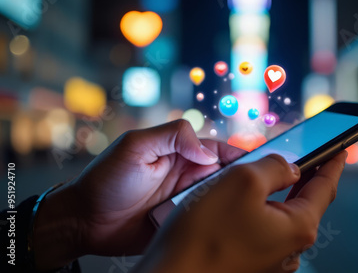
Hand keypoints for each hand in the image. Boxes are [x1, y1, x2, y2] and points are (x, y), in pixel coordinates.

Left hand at [33, 120, 245, 270]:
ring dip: (235, 203)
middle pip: (227, 177)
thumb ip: (172, 135)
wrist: (85, 221)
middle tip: (265, 189)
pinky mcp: (182, 223)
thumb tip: (208, 149)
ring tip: (255, 209)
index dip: (243, 155)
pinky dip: (221, 224)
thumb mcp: (136, 146)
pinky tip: (234, 228)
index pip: (220, 151)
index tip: (266, 161)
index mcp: (180, 154)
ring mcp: (186, 202)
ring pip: (222, 201)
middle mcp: (188, 176)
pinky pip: (207, 223)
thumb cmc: (105, 180)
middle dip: (246, 181)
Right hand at [136, 151, 346, 272]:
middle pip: (304, 202)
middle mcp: (289, 248)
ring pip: (281, 215)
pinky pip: (263, 229)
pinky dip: (259, 210)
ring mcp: (270, 260)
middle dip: (303, 176)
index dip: (333, 163)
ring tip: (264, 175)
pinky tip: (241, 201)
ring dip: (275, 192)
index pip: (326, 187)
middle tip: (304, 155)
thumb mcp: (244, 180)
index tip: (341, 149)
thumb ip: (275, 166)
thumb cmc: (204, 232)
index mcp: (298, 227)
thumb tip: (290, 168)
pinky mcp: (250, 263)